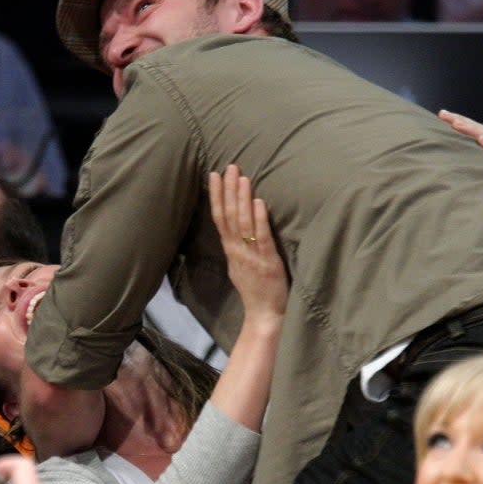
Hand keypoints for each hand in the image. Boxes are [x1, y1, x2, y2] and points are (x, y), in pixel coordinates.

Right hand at [210, 164, 288, 323]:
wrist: (264, 316)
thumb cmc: (256, 292)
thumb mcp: (240, 266)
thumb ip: (237, 247)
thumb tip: (235, 228)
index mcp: (231, 251)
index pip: (220, 217)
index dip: (217, 195)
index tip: (214, 174)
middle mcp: (237, 251)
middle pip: (229, 215)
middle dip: (228, 189)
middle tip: (228, 167)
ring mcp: (252, 256)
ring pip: (243, 223)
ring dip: (242, 199)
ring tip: (242, 177)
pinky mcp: (268, 262)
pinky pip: (262, 238)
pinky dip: (260, 219)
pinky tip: (259, 202)